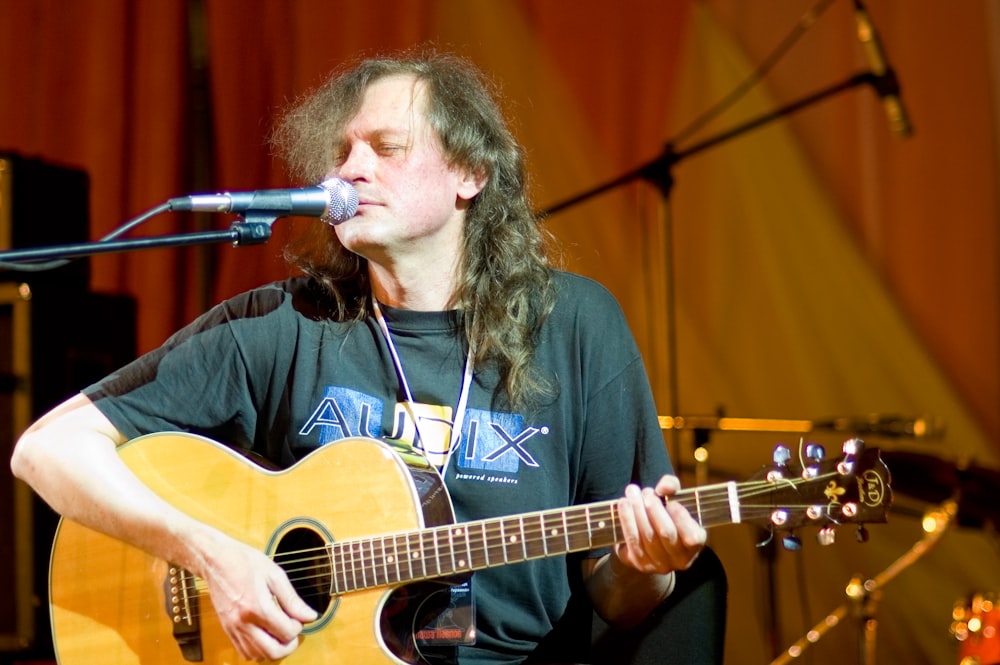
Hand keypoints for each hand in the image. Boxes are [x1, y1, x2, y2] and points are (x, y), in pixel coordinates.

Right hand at [200, 537, 318, 660]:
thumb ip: (292, 600)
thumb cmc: (245, 562)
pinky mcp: (227, 630)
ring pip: (258, 656)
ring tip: (280, 633)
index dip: (298, 626)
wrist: (216, 560)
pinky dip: (259, 651)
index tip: (298, 617)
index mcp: (257, 606)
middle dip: (289, 645)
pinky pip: (244, 652)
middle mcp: (243, 622)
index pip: (286, 632)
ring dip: (274, 650)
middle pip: (272, 652)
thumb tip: (309, 616)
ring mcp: (233, 628)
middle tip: (294, 631)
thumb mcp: (275, 575)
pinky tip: (266, 636)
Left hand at [613, 474, 705, 574]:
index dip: (681, 518)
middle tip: (647, 492)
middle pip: (666, 533)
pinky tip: (623, 504)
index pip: (693, 537)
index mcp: (695, 544)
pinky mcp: (641, 564)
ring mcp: (660, 565)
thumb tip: (664, 487)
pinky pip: (632, 540)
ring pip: (647, 536)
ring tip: (632, 492)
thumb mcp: (673, 498)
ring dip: (638, 511)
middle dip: (655, 509)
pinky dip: (627, 520)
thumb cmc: (665, 514)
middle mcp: (680, 559)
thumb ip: (672, 487)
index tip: (671, 502)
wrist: (647, 537)